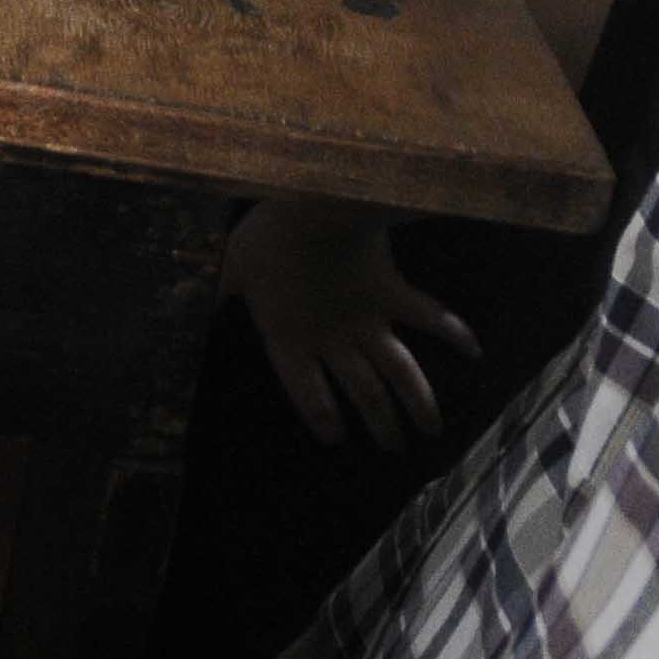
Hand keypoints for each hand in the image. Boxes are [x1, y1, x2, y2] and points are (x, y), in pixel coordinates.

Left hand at [224, 198, 475, 449]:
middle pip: (361, 394)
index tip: (336, 439)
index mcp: (292, 339)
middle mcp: (334, 340)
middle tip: (393, 448)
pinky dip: (453, 332)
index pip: (308, 393)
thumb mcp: (231, 268)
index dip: (321, 418)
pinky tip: (475, 350)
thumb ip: (211, 294)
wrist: (312, 209)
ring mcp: (369, 319)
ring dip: (417, 402)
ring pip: (399, 372)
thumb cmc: (268, 239)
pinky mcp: (393, 293)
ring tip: (432, 431)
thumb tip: (183, 309)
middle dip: (378, 424)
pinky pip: (429, 316)